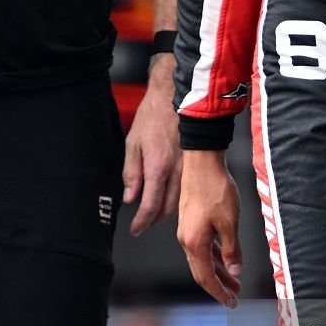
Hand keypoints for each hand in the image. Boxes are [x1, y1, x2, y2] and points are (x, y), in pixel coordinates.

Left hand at [122, 57, 180, 233]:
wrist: (176, 97)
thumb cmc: (153, 115)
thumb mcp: (132, 143)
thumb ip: (131, 173)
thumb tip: (129, 197)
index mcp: (158, 167)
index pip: (150, 205)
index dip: (142, 221)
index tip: (135, 229)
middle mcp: (176, 172)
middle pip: (168, 210)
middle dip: (154, 221)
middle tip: (143, 223)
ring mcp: (189, 169)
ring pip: (181, 203)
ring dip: (167, 213)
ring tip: (155, 214)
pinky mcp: (195, 164)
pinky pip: (188, 190)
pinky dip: (179, 200)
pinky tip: (170, 199)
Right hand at [177, 149, 242, 306]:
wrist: (202, 162)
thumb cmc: (215, 189)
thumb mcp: (229, 223)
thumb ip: (232, 249)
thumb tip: (234, 270)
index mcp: (194, 243)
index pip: (206, 277)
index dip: (218, 292)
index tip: (230, 302)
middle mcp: (187, 239)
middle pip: (202, 271)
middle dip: (219, 285)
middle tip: (234, 296)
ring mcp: (188, 230)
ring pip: (203, 258)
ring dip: (219, 270)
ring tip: (235, 280)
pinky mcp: (192, 221)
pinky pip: (204, 245)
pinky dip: (215, 255)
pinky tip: (225, 258)